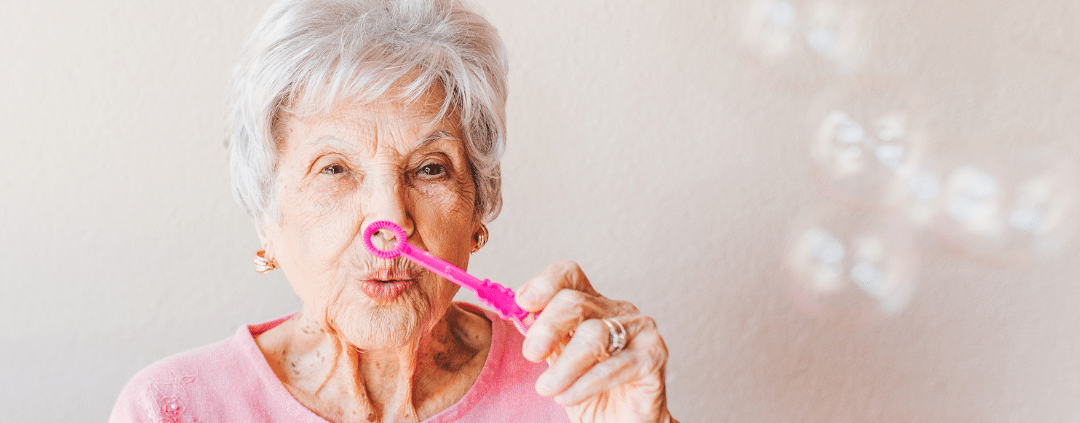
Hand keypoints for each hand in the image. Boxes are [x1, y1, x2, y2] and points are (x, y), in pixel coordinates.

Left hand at [516, 261, 676, 422]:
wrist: (623, 422)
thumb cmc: (590, 390)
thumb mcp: (559, 359)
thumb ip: (545, 337)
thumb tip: (519, 317)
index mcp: (593, 304)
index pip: (569, 275)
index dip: (544, 284)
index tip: (523, 303)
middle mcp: (619, 311)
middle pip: (576, 302)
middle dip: (547, 328)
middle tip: (531, 354)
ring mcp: (640, 332)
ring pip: (594, 334)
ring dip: (564, 365)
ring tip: (546, 388)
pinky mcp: (653, 358)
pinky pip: (615, 367)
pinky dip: (585, 384)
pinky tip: (567, 396)